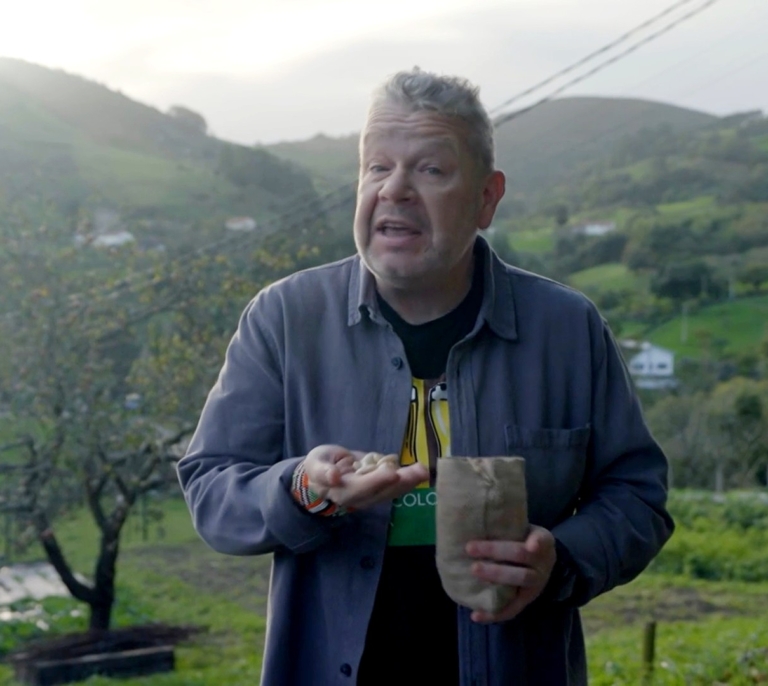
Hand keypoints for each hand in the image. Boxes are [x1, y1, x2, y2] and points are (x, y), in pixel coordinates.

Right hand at [303, 444, 428, 509]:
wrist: (323, 475)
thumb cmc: (318, 466)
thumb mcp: (315, 464)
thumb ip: (323, 471)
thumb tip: (334, 477)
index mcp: (340, 491)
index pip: (359, 488)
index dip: (376, 481)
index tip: (392, 472)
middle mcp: (358, 497)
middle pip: (380, 492)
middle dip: (401, 482)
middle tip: (419, 470)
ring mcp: (369, 496)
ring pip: (390, 492)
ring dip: (409, 482)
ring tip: (424, 470)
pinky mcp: (377, 491)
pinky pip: (393, 488)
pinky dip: (408, 481)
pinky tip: (420, 472)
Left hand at [466, 525, 556, 622]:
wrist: (543, 561)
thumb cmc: (525, 539)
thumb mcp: (526, 527)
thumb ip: (509, 524)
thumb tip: (476, 516)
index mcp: (543, 541)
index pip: (542, 540)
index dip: (536, 542)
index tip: (530, 545)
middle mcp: (543, 562)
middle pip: (521, 557)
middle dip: (495, 552)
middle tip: (470, 548)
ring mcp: (537, 583)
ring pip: (518, 580)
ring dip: (495, 576)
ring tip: (474, 571)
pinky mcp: (527, 599)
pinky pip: (513, 608)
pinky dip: (494, 614)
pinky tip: (476, 615)